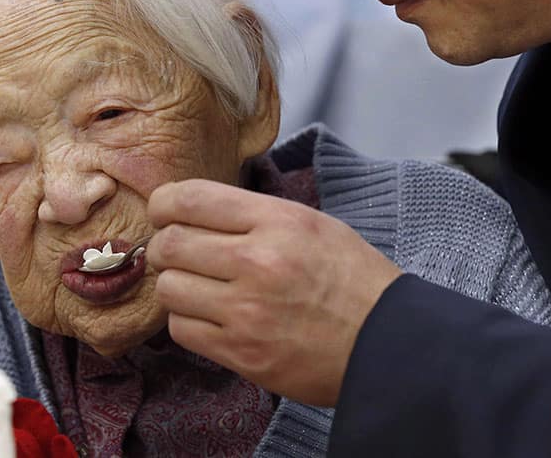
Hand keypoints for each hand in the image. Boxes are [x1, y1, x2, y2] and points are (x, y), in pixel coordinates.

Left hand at [147, 179, 401, 406]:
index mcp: (277, 221)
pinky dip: (188, 322)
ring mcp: (248, 311)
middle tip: (177, 254)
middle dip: (164, 247)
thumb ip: (249, 214)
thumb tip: (189, 209)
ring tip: (199, 288)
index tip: (164, 212)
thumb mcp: (309, 224)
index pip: (189, 198)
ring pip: (169, 288)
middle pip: (169, 244)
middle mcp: (258, 262)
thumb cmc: (349, 279)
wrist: (387, 343)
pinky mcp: (242, 352)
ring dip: (176, 286)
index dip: (164, 204)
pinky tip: (210, 317)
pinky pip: (181, 330)